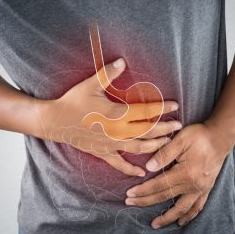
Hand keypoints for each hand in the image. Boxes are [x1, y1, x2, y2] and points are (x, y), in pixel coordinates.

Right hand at [34, 58, 181, 175]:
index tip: (175, 106)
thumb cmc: (73, 101)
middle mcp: (118, 131)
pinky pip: (119, 164)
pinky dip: (131, 169)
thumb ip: (108, 73)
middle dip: (165, 129)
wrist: (55, 121)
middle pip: (148, 132)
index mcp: (117, 114)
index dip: (163, 109)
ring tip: (167, 143)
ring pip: (139, 148)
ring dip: (155, 146)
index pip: (146, 112)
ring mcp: (111, 144)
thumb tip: (122, 61)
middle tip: (179, 126)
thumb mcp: (90, 85)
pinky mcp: (103, 152)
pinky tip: (141, 173)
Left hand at [125, 123, 233, 227]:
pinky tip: (181, 221)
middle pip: (165, 197)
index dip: (142, 190)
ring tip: (154, 224)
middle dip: (146, 201)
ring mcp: (201, 189)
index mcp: (185, 173)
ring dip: (167, 217)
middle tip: (130, 204)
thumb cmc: (200, 136)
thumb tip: (148, 168)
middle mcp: (193, 185)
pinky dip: (189, 216)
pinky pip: (197, 207)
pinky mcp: (206, 189)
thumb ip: (164, 154)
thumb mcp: (181, 139)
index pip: (158, 185)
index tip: (129, 194)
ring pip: (181, 208)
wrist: (221, 137)